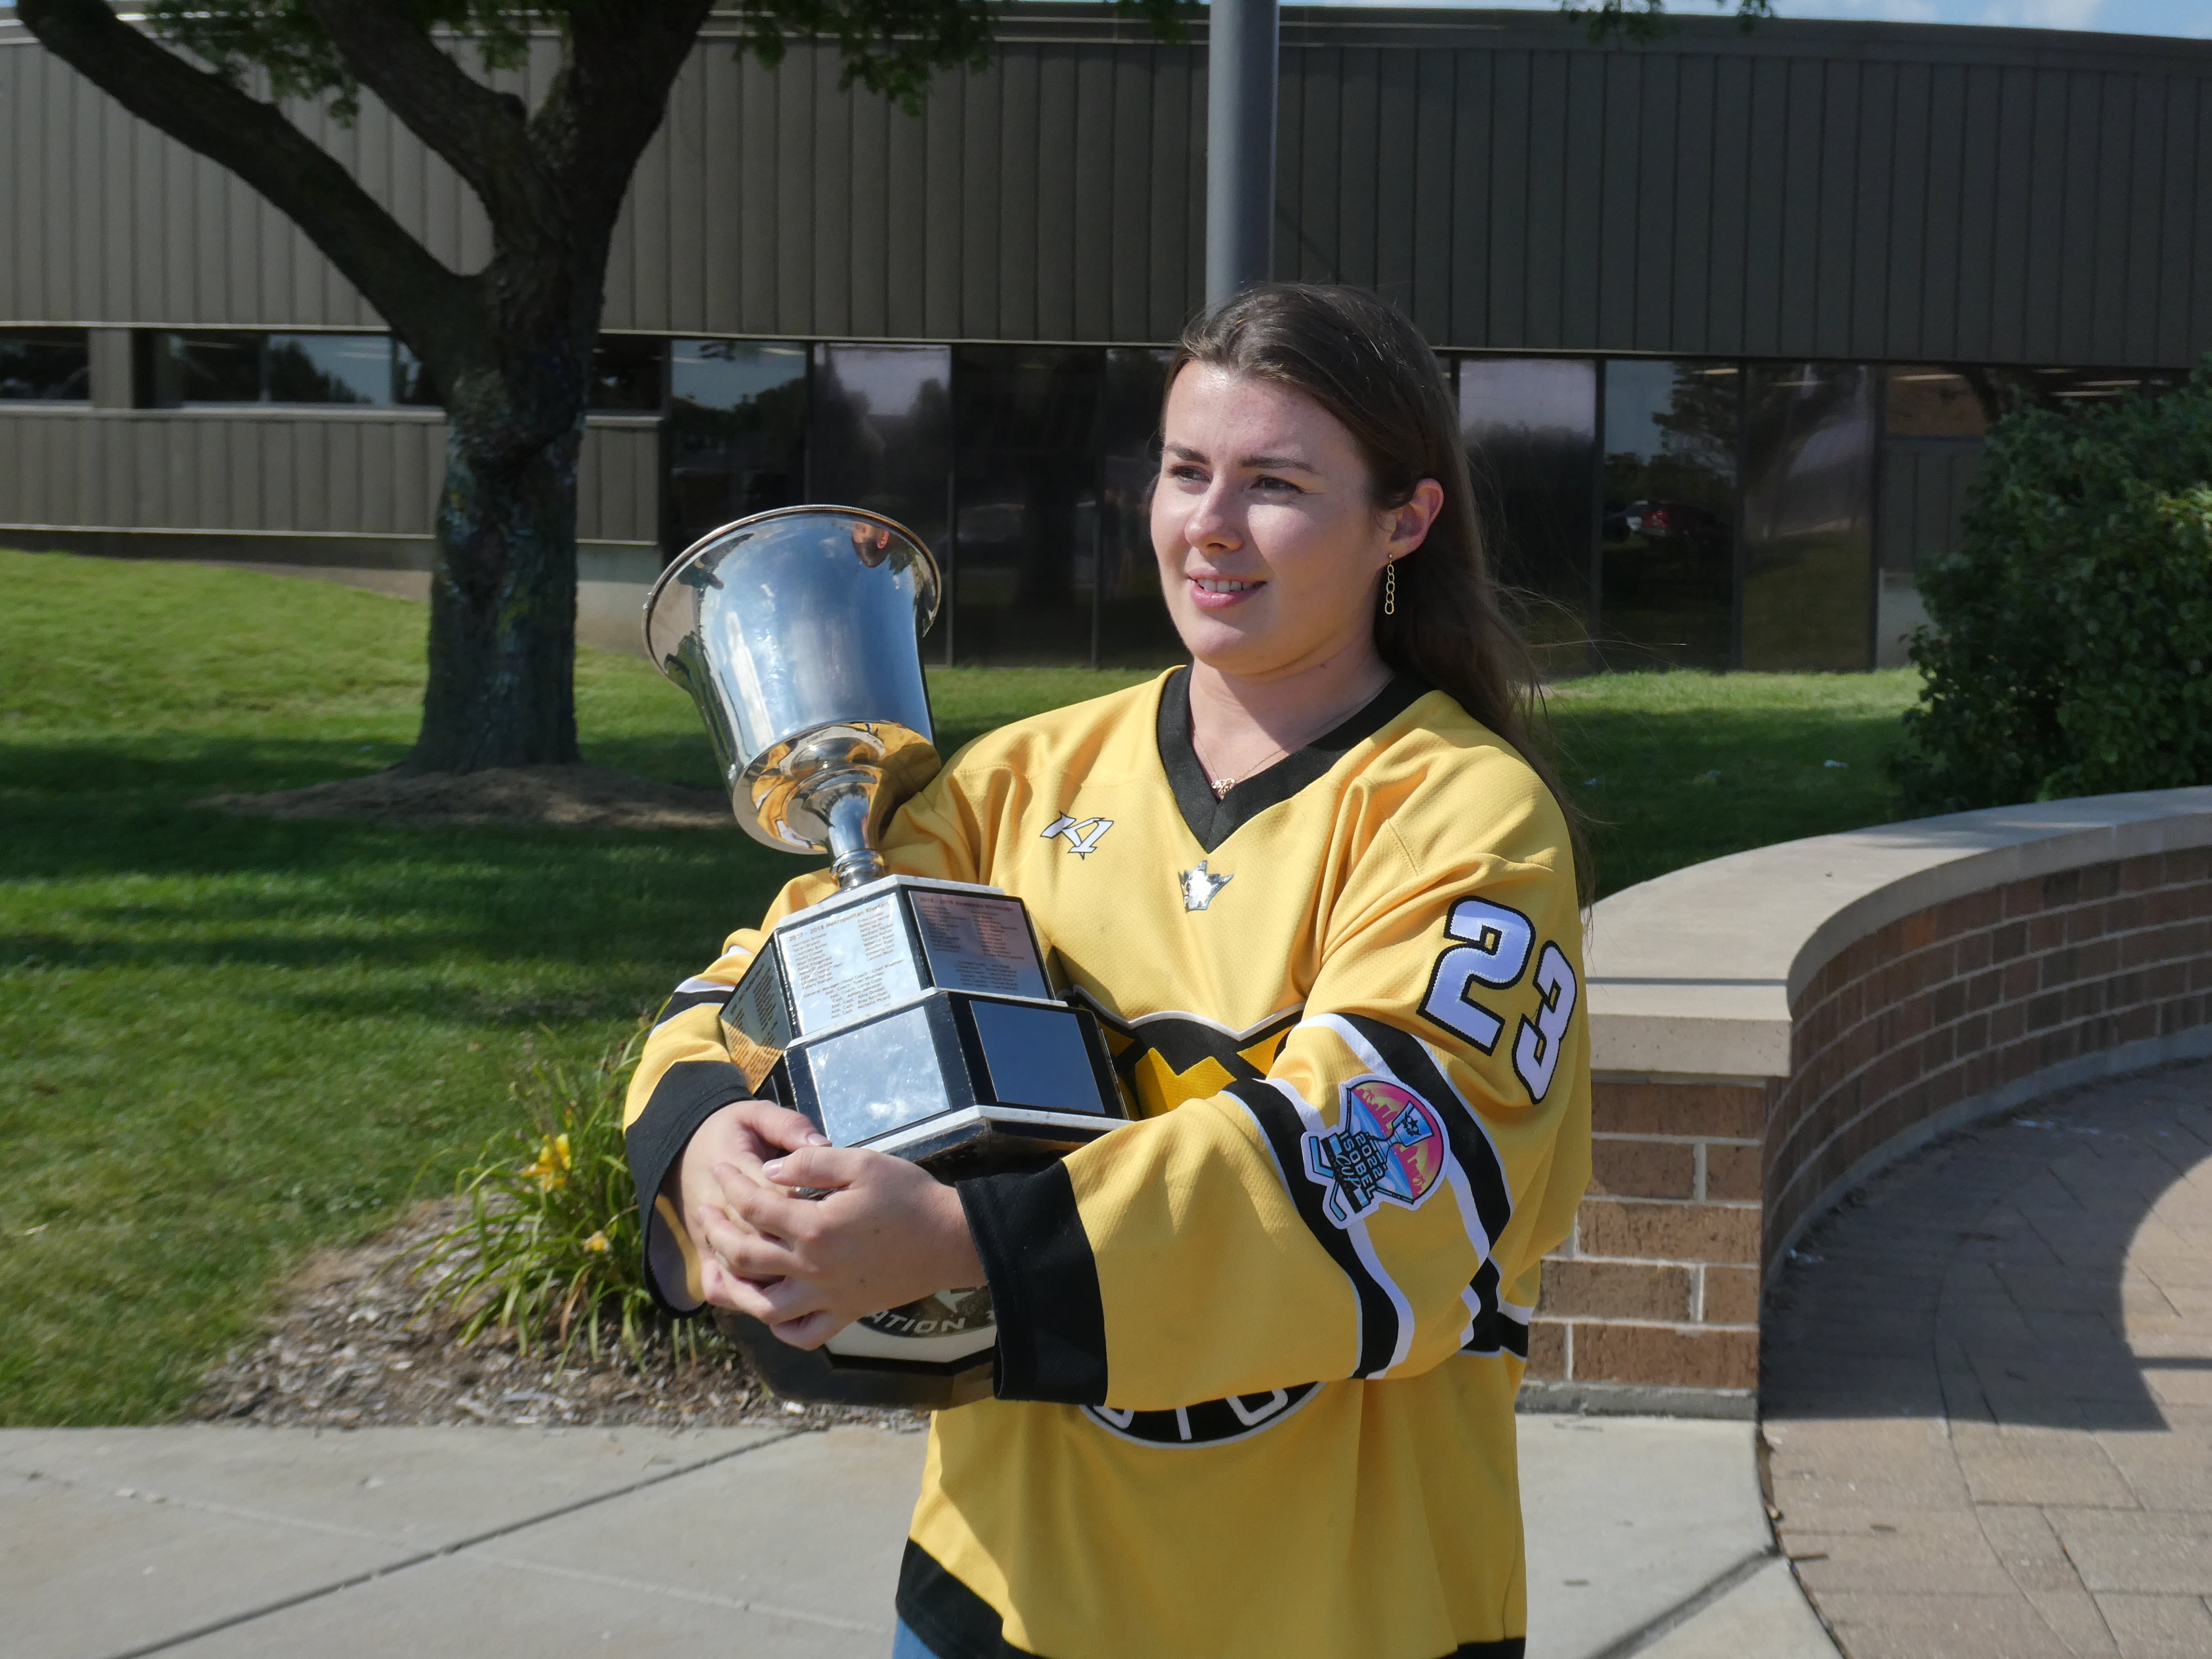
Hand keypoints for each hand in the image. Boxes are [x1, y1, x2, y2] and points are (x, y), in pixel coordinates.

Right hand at [670, 1100, 826, 1312]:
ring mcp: (707, 1237)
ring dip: (776, 1280)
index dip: (808, 1208)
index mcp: (734, 1168)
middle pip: (762, 1241)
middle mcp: (718, 1208)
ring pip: (742, 1271)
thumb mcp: (756, 1114)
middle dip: (799, 1252)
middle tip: (838, 1255)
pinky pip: (721, 1285)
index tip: (839, 1212)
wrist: (687, 1147)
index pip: (776, 1197)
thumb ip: (789, 1126)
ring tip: (817, 1281)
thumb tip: (822, 1145)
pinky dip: (745, 1297)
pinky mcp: (704, 1253)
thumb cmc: (731, 1129)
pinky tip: (781, 1298)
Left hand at [690, 1142, 985, 1349]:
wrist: (952, 1240)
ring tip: (716, 1269)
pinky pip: (803, 1334)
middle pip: (745, 1258)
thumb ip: (811, 1163)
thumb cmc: (909, 1196)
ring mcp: (829, 1297)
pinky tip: (770, 1309)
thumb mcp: (862, 1163)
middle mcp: (814, 1269)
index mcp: (816, 1227)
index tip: (721, 1170)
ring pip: (763, 1307)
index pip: (755, 1207)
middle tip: (705, 1213)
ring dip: (733, 1289)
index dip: (732, 1185)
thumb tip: (769, 1171)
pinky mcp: (846, 1313)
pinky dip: (780, 1327)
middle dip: (716, 1233)